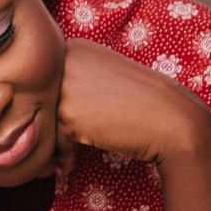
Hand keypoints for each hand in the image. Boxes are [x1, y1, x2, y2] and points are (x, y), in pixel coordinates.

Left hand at [52, 39, 210, 174]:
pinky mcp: (67, 113)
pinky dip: (63, 155)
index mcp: (75, 46)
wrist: (173, 121)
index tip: (67, 122)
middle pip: (42, 99)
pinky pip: (54, 139)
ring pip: (45, 119)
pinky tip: (71, 164)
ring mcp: (65, 86)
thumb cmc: (143, 102)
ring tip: (67, 155)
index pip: (46, 80)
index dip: (53, 105)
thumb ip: (74, 78)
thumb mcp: (105, 75)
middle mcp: (66, 61)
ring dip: (55, 142)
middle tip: (61, 144)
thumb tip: (36, 101)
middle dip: (49, 124)